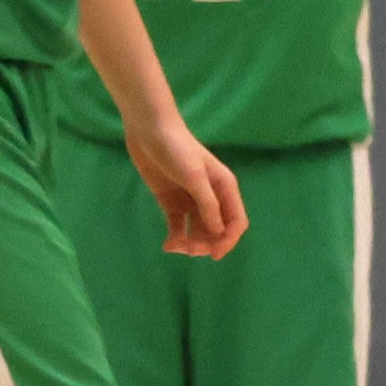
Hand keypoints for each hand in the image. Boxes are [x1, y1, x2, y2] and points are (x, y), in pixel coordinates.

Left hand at [135, 128, 245, 256]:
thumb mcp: (195, 177)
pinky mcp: (171, 202)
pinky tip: (168, 245)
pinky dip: (176, 238)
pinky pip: (179, 226)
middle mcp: (211, 197)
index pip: (236, 222)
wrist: (149, 130)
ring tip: (175, 247)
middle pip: (217, 230)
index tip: (213, 254)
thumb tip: (219, 232)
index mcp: (225, 189)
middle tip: (189, 249)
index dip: (228, 240)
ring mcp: (191, 200)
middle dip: (206, 243)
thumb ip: (208, 204)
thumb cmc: (177, 149)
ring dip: (191, 243)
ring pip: (199, 231)